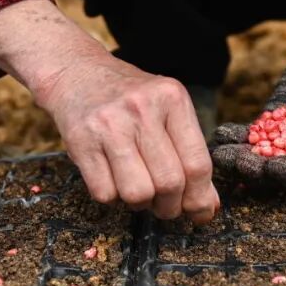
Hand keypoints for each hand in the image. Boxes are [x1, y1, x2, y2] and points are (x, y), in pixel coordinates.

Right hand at [0, 0, 217, 222]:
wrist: (76, 73)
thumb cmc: (130, 99)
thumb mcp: (166, 110)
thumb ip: (189, 153)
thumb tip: (208, 205)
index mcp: (172, 98)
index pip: (197, 164)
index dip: (200, 198)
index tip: (201, 212)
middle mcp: (142, 108)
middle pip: (169, 183)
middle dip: (170, 206)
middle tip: (165, 206)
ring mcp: (109, 124)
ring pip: (137, 194)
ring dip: (141, 204)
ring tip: (138, 191)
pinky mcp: (80, 141)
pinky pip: (105, 194)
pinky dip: (112, 198)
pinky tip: (113, 180)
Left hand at [213, 0, 285, 188]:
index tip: (274, 169)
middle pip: (284, 171)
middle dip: (261, 170)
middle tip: (240, 163)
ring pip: (264, 156)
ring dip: (242, 158)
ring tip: (221, 154)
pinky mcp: (275, 123)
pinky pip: (254, 135)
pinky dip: (238, 137)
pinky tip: (221, 135)